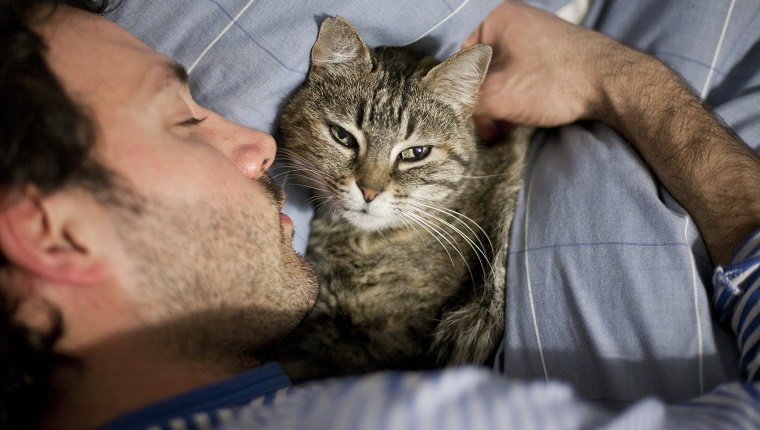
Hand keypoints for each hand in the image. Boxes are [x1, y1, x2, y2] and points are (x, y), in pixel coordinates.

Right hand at [463, 1, 615, 135]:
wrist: (613, 85)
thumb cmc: (556, 81)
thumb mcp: (497, 94)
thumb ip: (460, 99)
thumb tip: (442, 108)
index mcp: (492, 18)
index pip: (454, 56)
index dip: (453, 90)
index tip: (460, 116)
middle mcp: (509, 21)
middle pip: (474, 67)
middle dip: (476, 101)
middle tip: (484, 127)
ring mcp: (527, 37)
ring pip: (493, 75)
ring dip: (493, 104)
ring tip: (501, 126)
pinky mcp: (542, 54)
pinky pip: (512, 76)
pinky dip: (509, 98)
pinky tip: (515, 118)